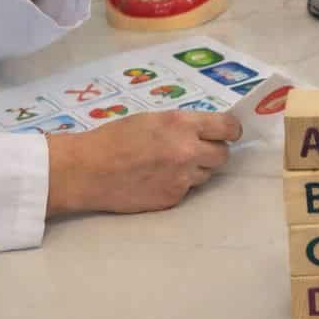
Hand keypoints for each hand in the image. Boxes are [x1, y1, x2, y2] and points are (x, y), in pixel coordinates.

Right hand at [45, 110, 242, 215]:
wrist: (88, 170)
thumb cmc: (114, 138)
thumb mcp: (151, 119)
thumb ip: (181, 125)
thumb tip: (204, 130)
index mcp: (181, 124)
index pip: (227, 128)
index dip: (230, 130)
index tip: (228, 132)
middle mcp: (188, 151)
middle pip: (223, 154)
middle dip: (213, 151)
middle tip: (197, 149)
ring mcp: (182, 178)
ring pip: (207, 174)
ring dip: (197, 169)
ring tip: (172, 165)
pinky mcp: (172, 199)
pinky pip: (188, 190)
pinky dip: (179, 184)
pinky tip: (158, 179)